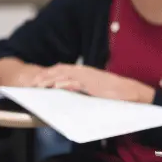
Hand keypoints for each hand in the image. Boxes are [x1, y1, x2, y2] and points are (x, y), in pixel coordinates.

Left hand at [29, 64, 153, 102]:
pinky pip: (74, 82)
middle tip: (32, 83)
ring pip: (63, 75)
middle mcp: (83, 71)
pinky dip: (63, 83)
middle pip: (59, 70)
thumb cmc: (113, 92)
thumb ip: (81, 87)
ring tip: (38, 85)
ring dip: (49, 80)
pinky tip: (55, 87)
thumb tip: (69, 90)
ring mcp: (87, 77)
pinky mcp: (91, 84)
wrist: (128, 91)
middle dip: (44, 76)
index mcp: (83, 70)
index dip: (48, 73)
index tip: (38, 80)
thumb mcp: (94, 87)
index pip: (61, 69)